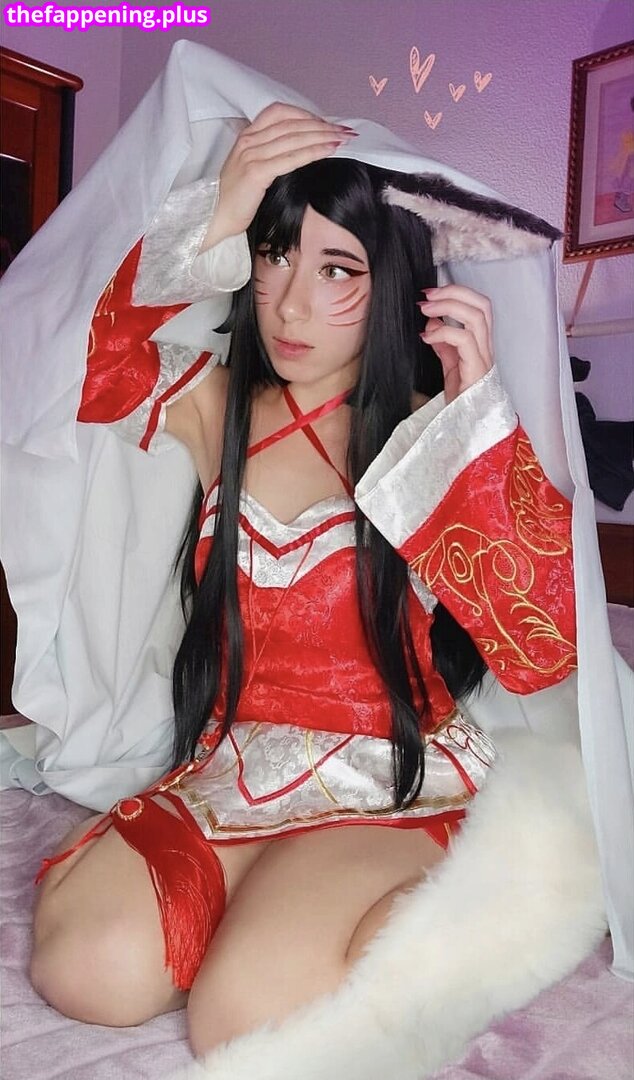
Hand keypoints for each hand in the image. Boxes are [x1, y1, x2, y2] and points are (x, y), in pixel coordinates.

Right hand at [200, 102, 356, 249]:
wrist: (215, 217)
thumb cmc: (236, 198)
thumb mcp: (251, 168)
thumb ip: (269, 154)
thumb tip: (299, 149)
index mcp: (247, 135)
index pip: (280, 112)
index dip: (306, 114)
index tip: (326, 123)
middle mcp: (249, 140)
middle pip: (292, 124)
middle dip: (322, 125)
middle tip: (346, 131)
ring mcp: (251, 155)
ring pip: (294, 138)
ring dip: (322, 136)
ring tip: (343, 139)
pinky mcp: (256, 172)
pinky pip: (290, 158)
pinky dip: (313, 152)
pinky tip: (328, 151)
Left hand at [418, 285, 492, 403]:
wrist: (468, 428)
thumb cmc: (462, 401)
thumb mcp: (449, 366)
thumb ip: (443, 344)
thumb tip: (432, 323)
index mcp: (481, 344)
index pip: (479, 307)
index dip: (457, 293)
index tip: (431, 294)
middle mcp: (486, 347)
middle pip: (482, 305)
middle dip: (455, 292)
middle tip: (428, 295)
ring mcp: (484, 358)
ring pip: (476, 317)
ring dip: (448, 306)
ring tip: (426, 309)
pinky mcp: (476, 370)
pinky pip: (464, 340)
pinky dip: (443, 332)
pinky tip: (428, 337)